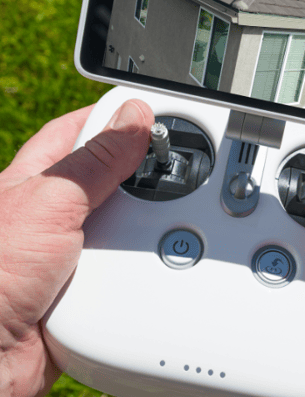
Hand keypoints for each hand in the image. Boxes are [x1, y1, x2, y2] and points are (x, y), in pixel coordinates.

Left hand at [0, 100, 154, 396]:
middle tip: (174, 166)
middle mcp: (57, 213)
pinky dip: (145, 260)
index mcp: (39, 181)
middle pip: (113, 178)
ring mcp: (75, 249)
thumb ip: (96, 162)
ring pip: (126, 223)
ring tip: (170, 217)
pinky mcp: (91, 284)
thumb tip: (133, 119)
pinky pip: (128, 264)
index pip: (81, 132)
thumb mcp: (50, 202)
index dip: (116, 118)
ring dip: (145, 223)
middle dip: (141, 173)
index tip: (151, 113)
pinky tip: (158, 258)